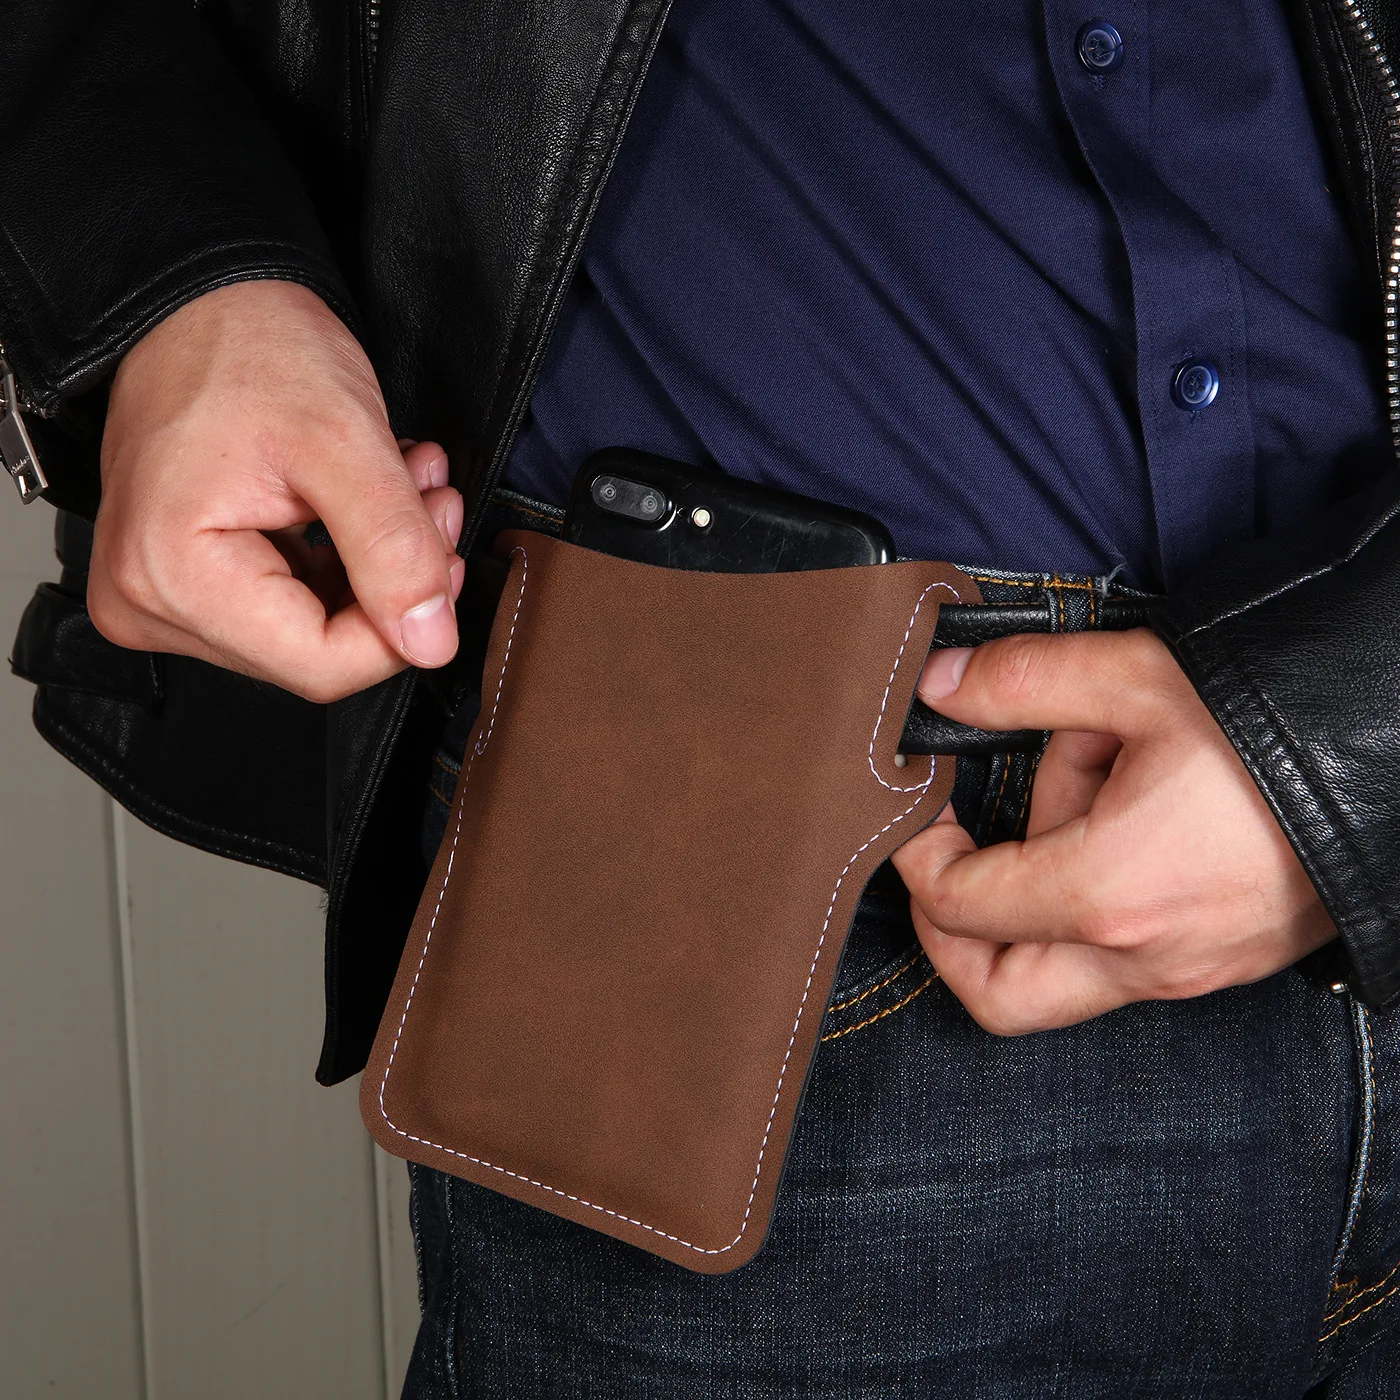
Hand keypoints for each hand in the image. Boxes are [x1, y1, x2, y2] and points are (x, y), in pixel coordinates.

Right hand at [89, 279, 463, 702]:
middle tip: (431, 502)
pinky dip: (347, 556)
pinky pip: (289, 603)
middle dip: (392, 582)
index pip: (320, 666)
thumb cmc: (249, 346)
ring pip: (312, 629)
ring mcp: (160, 597)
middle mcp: (147, 603)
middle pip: (315, 651)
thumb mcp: (344, 443)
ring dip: (378, 563)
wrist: (200, 300)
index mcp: (170, 578)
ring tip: (405, 486)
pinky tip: (369, 498)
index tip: (444, 556)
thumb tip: (430, 643)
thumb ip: (393, 551)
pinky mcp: (183, 583)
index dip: (401, 626)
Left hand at [890, 629, 1335, 1032]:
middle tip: (951, 857)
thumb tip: (938, 684)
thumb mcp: (1136, 678)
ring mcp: (1192, 972)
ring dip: (1036, 898)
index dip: (917, 857)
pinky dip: (1095, 899)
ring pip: (1064, 975)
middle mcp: (1146, 959)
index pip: (959, 908)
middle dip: (951, 933)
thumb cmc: (1280, 720)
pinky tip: (1130, 807)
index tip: (920, 811)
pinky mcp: (1224, 962)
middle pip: (998, 994)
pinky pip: (1125, 957)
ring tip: (1086, 780)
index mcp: (1109, 896)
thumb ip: (1018, 682)